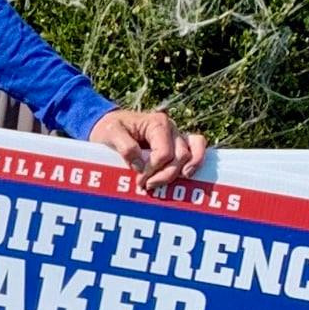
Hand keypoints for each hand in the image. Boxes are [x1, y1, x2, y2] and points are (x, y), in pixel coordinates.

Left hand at [89, 108, 207, 190]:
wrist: (110, 126)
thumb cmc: (110, 128)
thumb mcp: (111, 133)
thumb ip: (125, 147)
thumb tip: (141, 166)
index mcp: (157, 123)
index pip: (164, 153)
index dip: (153, 170)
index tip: (139, 180)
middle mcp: (171, 128)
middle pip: (180, 157)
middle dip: (164, 175)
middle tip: (147, 186)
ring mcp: (177, 136)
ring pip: (191, 155)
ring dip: (180, 172)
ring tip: (166, 184)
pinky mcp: (179, 145)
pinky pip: (197, 150)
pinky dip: (196, 162)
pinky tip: (187, 175)